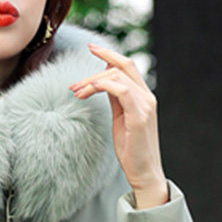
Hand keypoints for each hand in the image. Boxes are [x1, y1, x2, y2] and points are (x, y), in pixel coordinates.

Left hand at [68, 42, 168, 206]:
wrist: (144, 173)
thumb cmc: (131, 150)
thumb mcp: (120, 120)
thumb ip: (116, 100)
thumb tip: (102, 84)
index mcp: (143, 96)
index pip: (127, 67)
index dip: (109, 56)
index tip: (91, 49)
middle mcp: (147, 97)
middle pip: (123, 66)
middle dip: (99, 63)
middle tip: (75, 80)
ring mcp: (145, 105)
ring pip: (118, 77)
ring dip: (92, 81)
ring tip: (76, 93)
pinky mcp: (140, 117)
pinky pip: (121, 91)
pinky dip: (104, 86)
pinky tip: (89, 90)